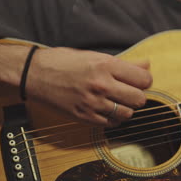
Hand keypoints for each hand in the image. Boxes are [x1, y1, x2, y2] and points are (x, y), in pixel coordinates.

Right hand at [26, 47, 151, 125]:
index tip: (139, 82)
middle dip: (138, 97)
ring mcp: (93, 103)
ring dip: (126, 109)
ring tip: (117, 102)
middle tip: (129, 93)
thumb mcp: (94, 56)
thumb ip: (124, 63)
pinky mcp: (85, 117)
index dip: (145, 81)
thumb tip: (147, 65)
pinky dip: (113, 119)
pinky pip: (111, 124)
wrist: (33, 74)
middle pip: (139, 99)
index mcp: (106, 66)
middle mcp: (102, 85)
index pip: (144, 79)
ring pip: (128, 114)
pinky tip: (106, 110)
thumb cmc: (63, 62)